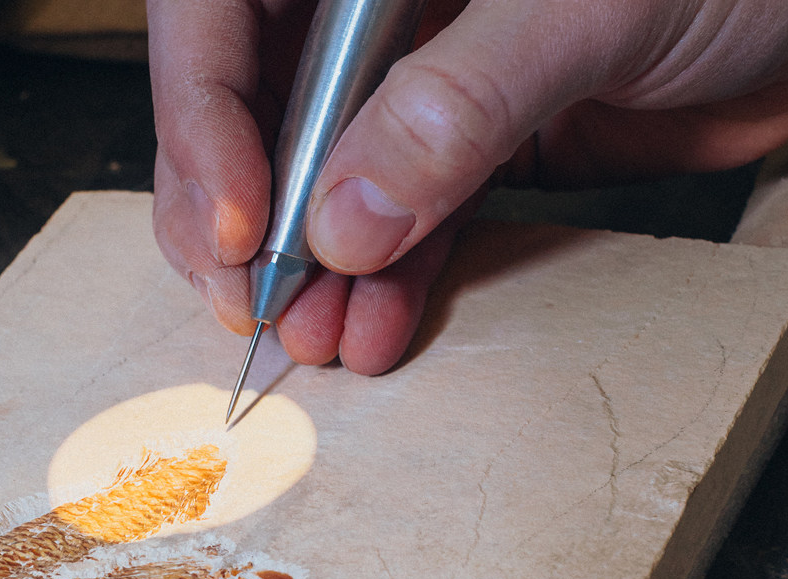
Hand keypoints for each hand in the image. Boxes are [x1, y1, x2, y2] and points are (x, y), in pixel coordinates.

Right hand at [147, 0, 787, 374]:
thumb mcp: (586, 8)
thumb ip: (458, 103)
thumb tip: (345, 218)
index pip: (220, 11)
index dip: (201, 114)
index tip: (236, 218)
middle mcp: (373, 6)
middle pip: (249, 107)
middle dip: (238, 213)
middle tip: (248, 297)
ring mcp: (413, 77)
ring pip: (315, 179)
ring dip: (306, 271)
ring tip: (311, 337)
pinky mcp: (461, 146)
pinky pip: (397, 221)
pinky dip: (383, 283)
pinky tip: (376, 327)